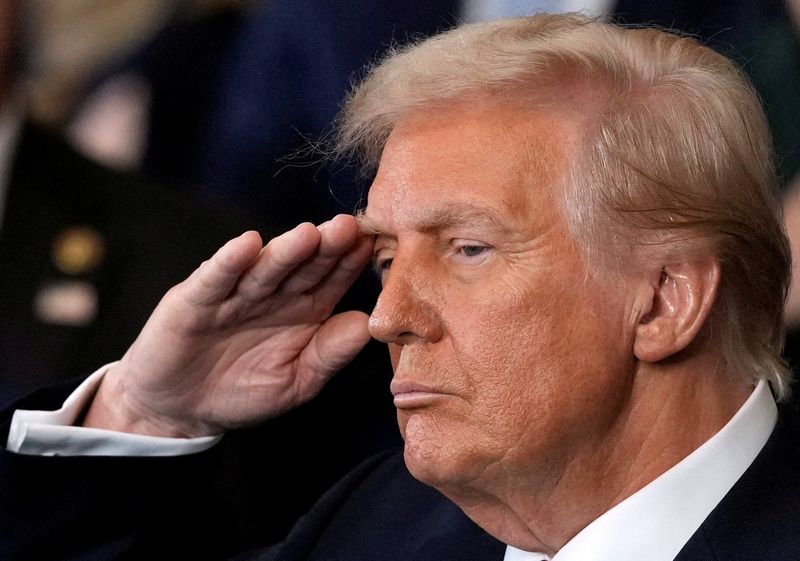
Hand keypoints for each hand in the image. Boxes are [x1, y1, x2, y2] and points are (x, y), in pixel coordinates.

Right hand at [83, 214, 373, 436]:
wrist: (183, 409)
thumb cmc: (245, 391)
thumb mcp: (297, 380)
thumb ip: (329, 353)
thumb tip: (367, 325)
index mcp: (305, 309)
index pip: (332, 280)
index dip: (350, 264)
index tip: (373, 245)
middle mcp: (274, 294)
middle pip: (304, 266)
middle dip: (326, 247)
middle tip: (349, 227)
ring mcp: (236, 293)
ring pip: (265, 268)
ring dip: (286, 251)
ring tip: (309, 234)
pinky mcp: (195, 299)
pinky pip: (216, 278)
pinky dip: (230, 262)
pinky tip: (247, 245)